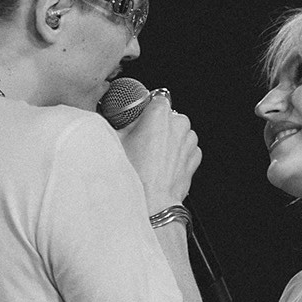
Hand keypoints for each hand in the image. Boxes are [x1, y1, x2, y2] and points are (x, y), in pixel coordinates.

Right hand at [119, 92, 200, 214]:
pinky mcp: (195, 157)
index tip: (137, 118)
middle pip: (167, 115)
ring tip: (151, 156)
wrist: (151, 203)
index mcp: (160, 113)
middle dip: (156, 125)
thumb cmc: (134, 174)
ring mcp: (190, 140)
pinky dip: (177, 153)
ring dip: (168, 139)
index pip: (155, 98)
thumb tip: (107, 116)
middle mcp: (179, 123)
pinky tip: (162, 165)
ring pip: (178, 132)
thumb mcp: (114, 141)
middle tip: (140, 141)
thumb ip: (113, 122)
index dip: (145, 109)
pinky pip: (186, 148)